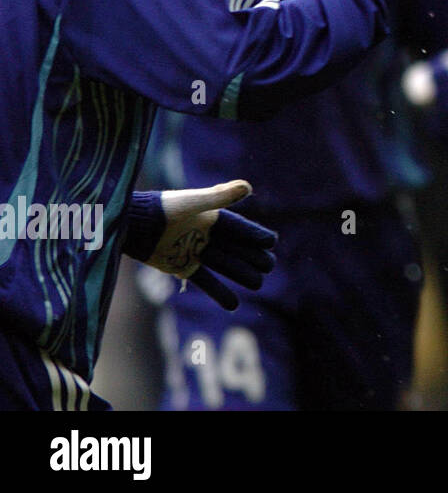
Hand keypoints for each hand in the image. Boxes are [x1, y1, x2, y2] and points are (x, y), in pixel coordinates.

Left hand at [123, 180, 276, 310]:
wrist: (131, 225)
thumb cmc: (162, 209)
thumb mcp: (193, 202)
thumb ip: (220, 197)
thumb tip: (248, 187)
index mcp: (211, 217)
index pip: (240, 228)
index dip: (256, 235)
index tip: (272, 243)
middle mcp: (206, 234)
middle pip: (237, 248)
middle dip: (254, 257)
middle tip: (269, 266)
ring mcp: (195, 251)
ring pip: (225, 265)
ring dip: (241, 274)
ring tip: (258, 284)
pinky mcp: (182, 266)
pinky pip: (205, 281)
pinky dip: (218, 292)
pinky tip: (233, 304)